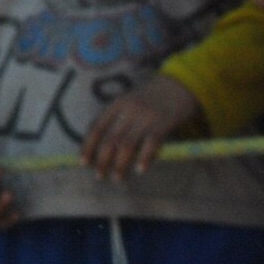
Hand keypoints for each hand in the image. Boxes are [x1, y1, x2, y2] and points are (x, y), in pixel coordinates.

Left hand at [82, 73, 201, 180]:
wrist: (180, 84)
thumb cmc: (153, 98)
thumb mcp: (130, 102)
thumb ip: (119, 119)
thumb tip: (106, 147)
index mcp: (117, 104)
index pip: (97, 127)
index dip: (88, 145)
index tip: (83, 162)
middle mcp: (128, 110)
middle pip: (110, 139)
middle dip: (102, 160)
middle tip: (100, 176)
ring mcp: (146, 116)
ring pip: (127, 144)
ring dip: (120, 164)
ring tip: (118, 178)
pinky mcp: (163, 123)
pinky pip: (151, 143)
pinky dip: (144, 158)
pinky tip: (140, 170)